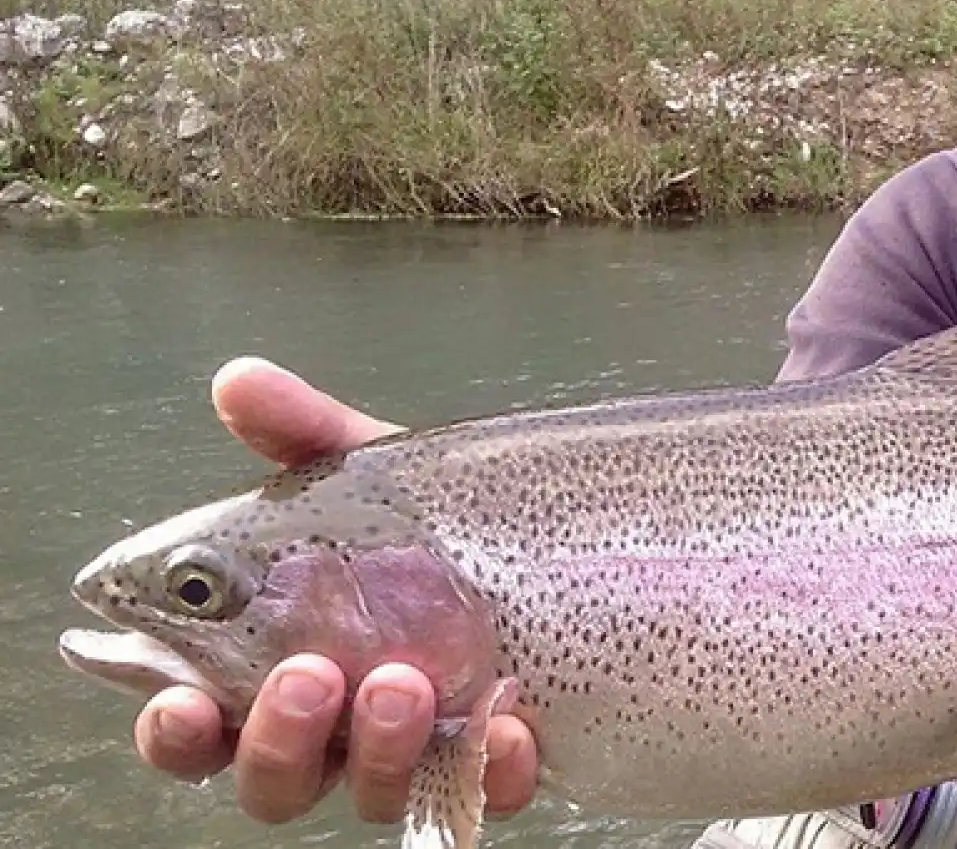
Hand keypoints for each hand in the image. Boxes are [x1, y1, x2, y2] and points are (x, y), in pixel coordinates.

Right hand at [131, 357, 540, 823]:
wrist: (562, 542)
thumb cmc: (435, 527)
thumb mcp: (377, 476)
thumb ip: (305, 434)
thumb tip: (239, 381)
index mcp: (274, 665)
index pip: (197, 724)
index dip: (176, 727)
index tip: (180, 698)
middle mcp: (332, 728)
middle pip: (271, 780)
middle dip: (278, 738)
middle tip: (309, 675)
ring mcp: (412, 754)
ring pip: (367, 793)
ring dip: (376, 747)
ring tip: (403, 681)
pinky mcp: (494, 764)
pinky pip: (483, 792)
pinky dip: (489, 766)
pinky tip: (504, 726)